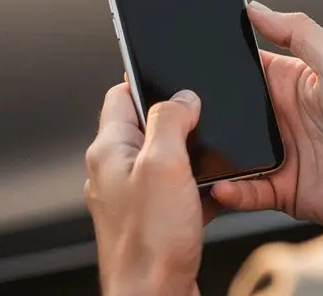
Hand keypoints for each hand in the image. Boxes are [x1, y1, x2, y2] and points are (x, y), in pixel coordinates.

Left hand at [85, 85, 214, 295]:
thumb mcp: (164, 165)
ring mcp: (133, 198)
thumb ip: (170, 121)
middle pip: (148, 127)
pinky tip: (213, 197)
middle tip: (203, 124)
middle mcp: (115, 172)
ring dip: (192, 159)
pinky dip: (198, 189)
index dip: (149, 81)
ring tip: (209, 166)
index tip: (175, 78)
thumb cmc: (150, 243)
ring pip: (167, 160)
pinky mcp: (152, 221)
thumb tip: (181, 97)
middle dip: (180, 123)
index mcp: (109, 150)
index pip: (120, 95)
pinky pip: (177, 191)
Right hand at [211, 3, 322, 227]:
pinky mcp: (282, 188)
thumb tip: (259, 8)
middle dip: (207, 112)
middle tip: (187, 113)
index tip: (195, 60)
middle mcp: (282, 118)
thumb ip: (299, 31)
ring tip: (196, 152)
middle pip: (231, 111)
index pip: (247, 68)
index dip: (221, 64)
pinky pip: (247, 190)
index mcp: (293, 83)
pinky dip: (233, 191)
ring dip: (214, 154)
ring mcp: (281, 154)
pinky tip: (222, 185)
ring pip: (232, 152)